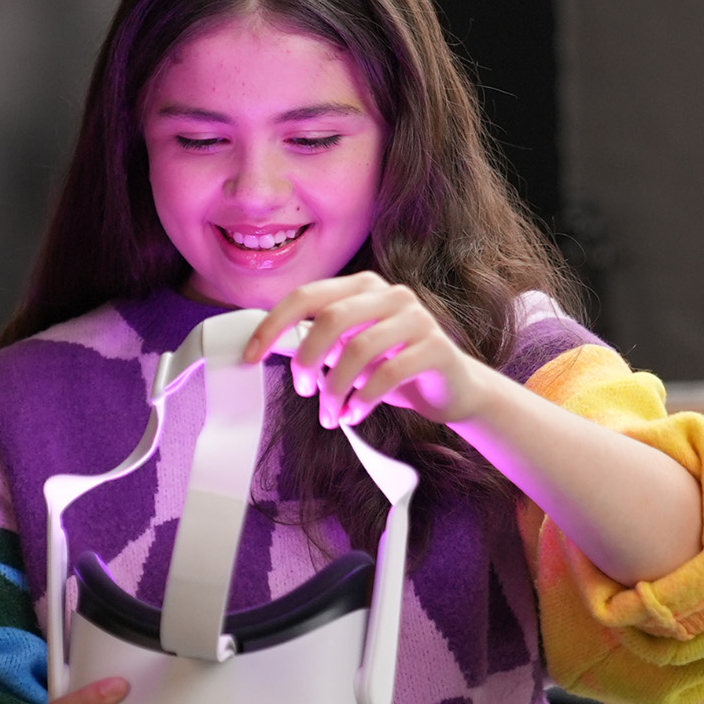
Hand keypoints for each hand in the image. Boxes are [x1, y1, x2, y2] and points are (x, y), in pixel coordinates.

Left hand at [245, 271, 502, 428]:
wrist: (453, 390)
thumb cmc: (393, 368)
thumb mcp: (349, 352)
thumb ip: (318, 342)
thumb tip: (268, 345)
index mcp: (363, 287)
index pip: (307, 296)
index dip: (274, 325)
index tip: (251, 355)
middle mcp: (391, 294)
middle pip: (330, 320)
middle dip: (307, 361)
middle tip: (303, 391)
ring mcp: (417, 318)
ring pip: (357, 351)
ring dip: (335, 390)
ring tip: (331, 414)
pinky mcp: (436, 348)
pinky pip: (387, 374)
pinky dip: (362, 401)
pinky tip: (354, 415)